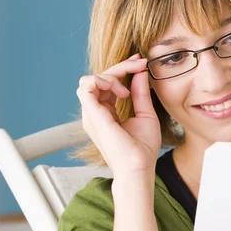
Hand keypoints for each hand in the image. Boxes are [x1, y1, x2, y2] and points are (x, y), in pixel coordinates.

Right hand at [76, 53, 161, 175]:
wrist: (139, 167)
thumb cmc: (142, 149)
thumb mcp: (145, 114)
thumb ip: (139, 93)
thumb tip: (140, 72)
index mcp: (105, 113)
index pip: (107, 83)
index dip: (122, 69)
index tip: (140, 63)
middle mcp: (95, 113)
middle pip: (99, 78)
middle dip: (120, 67)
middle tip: (139, 65)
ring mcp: (91, 115)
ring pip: (90, 80)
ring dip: (110, 75)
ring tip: (127, 88)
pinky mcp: (92, 116)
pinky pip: (86, 87)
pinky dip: (102, 81)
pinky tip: (121, 91)